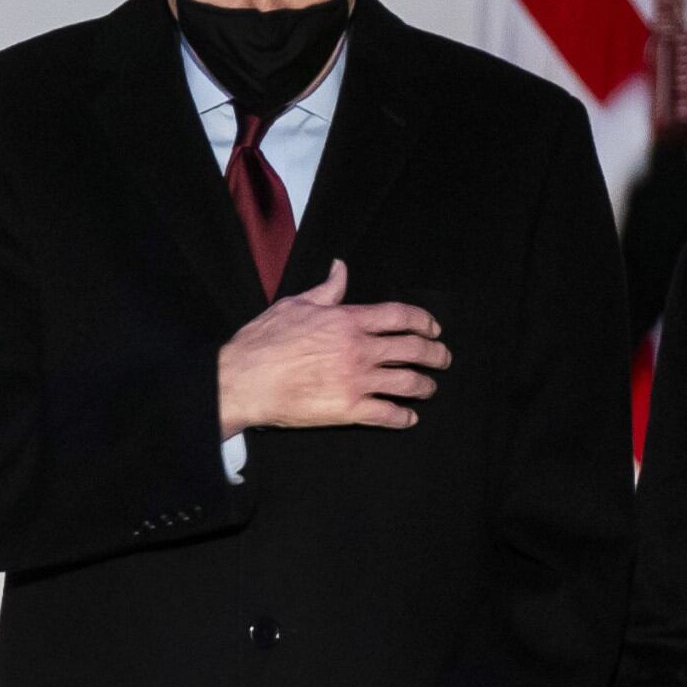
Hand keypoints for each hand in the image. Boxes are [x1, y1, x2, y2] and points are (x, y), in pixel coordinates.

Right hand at [218, 265, 445, 438]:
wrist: (243, 380)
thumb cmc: (263, 341)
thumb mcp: (295, 304)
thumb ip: (326, 289)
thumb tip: (341, 268)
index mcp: (347, 320)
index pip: (400, 316)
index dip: (424, 322)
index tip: (433, 329)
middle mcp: (359, 349)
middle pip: (413, 349)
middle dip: (435, 354)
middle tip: (442, 358)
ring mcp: (356, 380)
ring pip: (407, 383)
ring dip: (425, 386)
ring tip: (430, 388)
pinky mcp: (348, 410)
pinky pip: (387, 414)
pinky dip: (403, 417)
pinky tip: (408, 418)